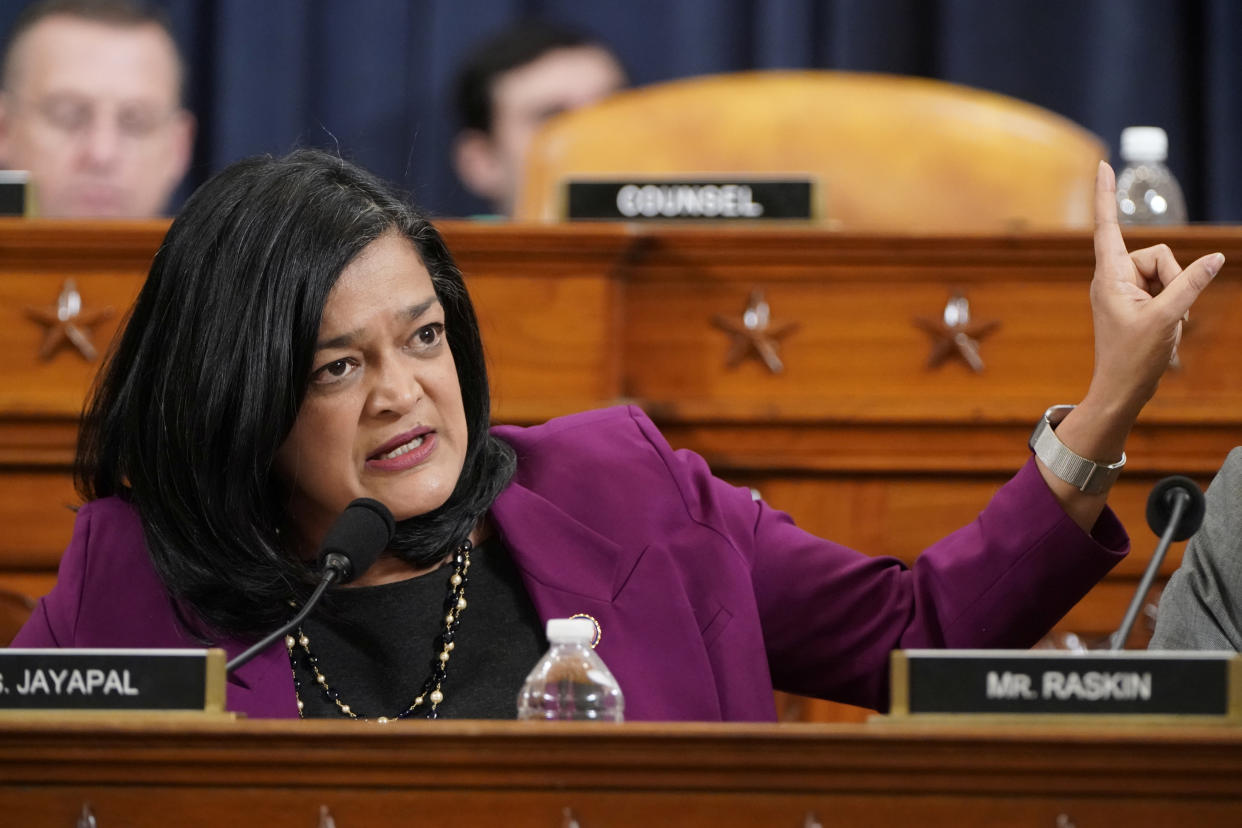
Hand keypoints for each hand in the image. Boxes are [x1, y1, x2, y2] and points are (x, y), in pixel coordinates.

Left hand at [1035, 162, 1222, 530]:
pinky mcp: (1135, 303)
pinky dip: (1173, 307)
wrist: (1120, 390)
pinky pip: (1165, 290)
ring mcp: (1123, 291)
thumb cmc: (1132, 358)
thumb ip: (1191, 284)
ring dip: (1175, 297)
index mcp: (1109, 276)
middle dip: (1173, 278)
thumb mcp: (1168, 318)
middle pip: (1157, 254)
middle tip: (1165, 314)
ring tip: (1163, 325)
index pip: (1106, 226)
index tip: (1102, 164)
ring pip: (1166, 273)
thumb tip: (1215, 258)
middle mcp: (1112, 278)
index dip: (1105, 195)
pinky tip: (1165, 330)